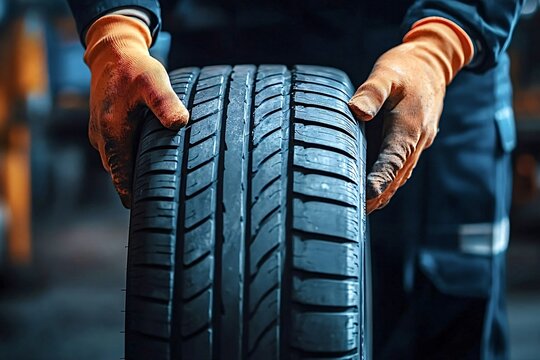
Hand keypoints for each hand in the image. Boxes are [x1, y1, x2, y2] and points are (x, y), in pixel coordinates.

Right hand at [84, 15, 188, 207]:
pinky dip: (130, 160)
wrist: (113, 52)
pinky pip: (117, 152)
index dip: (132, 195)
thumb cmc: (135, 68)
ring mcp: (100, 134)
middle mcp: (102, 137)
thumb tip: (180, 124)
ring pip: (117, 164)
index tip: (146, 212)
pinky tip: (148, 161)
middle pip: (119, 174)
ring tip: (156, 188)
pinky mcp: (104, 128)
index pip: (121, 175)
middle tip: (160, 205)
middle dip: (135, 189)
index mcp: (112, 132)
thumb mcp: (154, 81)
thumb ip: (166, 103)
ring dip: (132, 175)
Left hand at [348, 17, 472, 213]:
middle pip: (396, 176)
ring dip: (384, 193)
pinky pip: (400, 167)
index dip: (379, 179)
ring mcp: (416, 144)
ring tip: (362, 210)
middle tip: (355, 212)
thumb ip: (372, 92)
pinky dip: (388, 181)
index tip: (366, 195)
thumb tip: (356, 110)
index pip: (393, 160)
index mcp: (409, 127)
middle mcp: (416, 141)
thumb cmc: (406, 68)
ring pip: (400, 175)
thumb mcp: (386, 73)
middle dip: (378, 194)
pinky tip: (374, 191)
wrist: (432, 65)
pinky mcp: (411, 143)